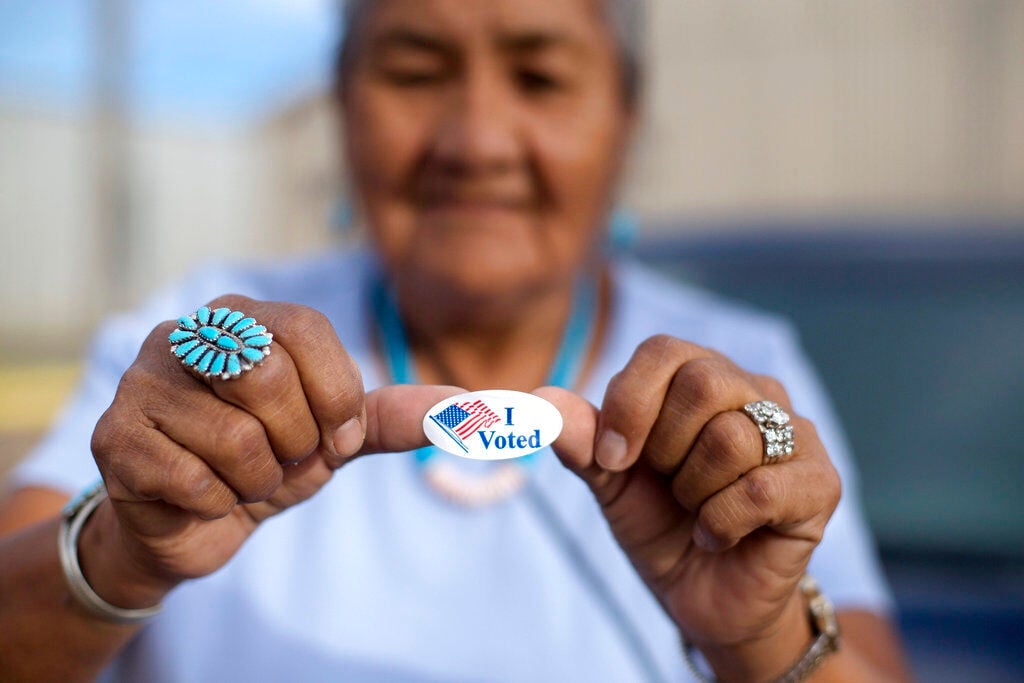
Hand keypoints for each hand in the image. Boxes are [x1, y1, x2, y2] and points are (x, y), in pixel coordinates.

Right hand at [87, 295, 456, 608]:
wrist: (190, 524)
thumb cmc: (267, 462)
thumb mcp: (335, 437)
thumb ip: (393, 416)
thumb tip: (475, 404)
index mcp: (245, 316)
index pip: (308, 329)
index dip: (335, 395)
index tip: (336, 435)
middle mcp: (187, 333)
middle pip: (266, 376)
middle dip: (294, 441)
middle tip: (280, 458)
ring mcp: (142, 381)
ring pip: (234, 438)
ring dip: (256, 480)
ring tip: (239, 477)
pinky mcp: (113, 436)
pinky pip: (192, 478)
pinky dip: (215, 503)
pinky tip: (198, 495)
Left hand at [537, 335, 840, 680]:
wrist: (704, 597)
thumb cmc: (660, 524)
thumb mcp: (610, 482)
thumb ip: (582, 440)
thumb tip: (543, 400)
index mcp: (701, 376)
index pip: (662, 351)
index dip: (628, 403)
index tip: (610, 460)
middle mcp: (754, 392)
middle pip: (703, 382)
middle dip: (664, 448)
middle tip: (667, 485)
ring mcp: (796, 434)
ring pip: (731, 438)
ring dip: (693, 492)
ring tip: (696, 510)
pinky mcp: (820, 484)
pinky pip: (760, 489)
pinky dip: (720, 523)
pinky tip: (716, 536)